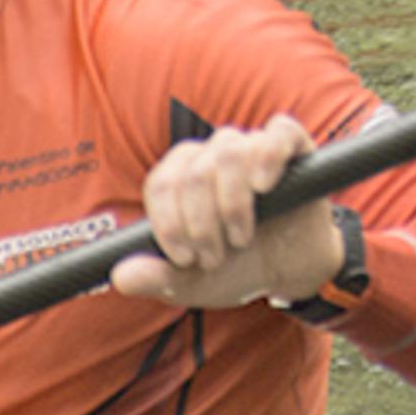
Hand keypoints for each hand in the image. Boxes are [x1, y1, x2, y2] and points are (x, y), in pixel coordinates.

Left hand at [113, 115, 346, 311]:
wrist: (290, 271)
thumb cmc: (238, 268)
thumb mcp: (194, 283)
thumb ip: (158, 279)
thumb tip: (121, 276)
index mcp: (183, 177)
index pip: (162, 183)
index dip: (168, 222)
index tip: (183, 258)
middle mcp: (214, 155)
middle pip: (195, 172)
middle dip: (201, 225)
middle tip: (214, 258)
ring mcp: (254, 148)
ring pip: (230, 152)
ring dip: (231, 204)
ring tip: (241, 238)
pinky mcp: (294, 149)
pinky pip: (280, 131)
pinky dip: (269, 155)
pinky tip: (263, 186)